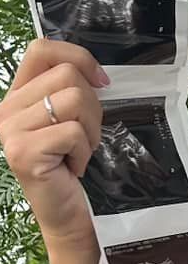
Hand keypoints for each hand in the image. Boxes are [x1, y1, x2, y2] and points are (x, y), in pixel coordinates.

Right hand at [0, 38, 109, 247]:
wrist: (67, 214)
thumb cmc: (72, 166)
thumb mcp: (71, 122)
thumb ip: (71, 93)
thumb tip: (99, 75)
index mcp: (17, 95)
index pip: (42, 49)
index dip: (78, 57)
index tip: (101, 82)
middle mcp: (5, 109)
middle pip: (68, 75)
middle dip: (93, 107)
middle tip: (85, 137)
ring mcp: (10, 130)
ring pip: (75, 100)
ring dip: (91, 130)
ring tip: (79, 152)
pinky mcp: (22, 151)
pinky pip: (74, 132)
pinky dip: (84, 151)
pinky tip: (73, 167)